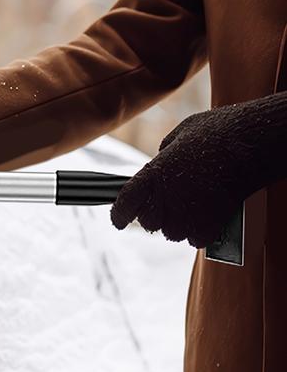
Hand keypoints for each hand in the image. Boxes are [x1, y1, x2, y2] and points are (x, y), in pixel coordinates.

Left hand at [111, 91, 286, 246]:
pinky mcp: (209, 226)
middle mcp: (165, 197)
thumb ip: (165, 152)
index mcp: (153, 174)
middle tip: (170, 204)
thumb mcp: (182, 133)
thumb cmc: (219, 132)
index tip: (119, 221)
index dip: (119, 215)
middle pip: (148, 222)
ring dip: (179, 224)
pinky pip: (196, 240)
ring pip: (172, 233)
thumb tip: (161, 161)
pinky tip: (208, 217)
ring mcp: (186, 214)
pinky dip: (200, 232)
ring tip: (193, 207)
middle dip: (156, 215)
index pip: (125, 203)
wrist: (252, 143)